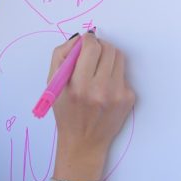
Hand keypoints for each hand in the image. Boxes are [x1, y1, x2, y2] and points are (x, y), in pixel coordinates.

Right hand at [47, 32, 134, 172]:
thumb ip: (61, 56)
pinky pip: (124, 74)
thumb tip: (80, 38)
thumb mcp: (53, 85)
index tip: (86, 44)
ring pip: (119, 58)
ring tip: (99, 71)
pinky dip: (114, 76)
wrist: (83, 142)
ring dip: (108, 59)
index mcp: (79, 85)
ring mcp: (117, 95)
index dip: (88, 41)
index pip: (91, 47)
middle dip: (99, 47)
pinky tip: (105, 88)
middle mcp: (100, 90)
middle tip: (92, 55)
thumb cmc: (66, 112)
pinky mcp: (128, 99)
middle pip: (109, 49)